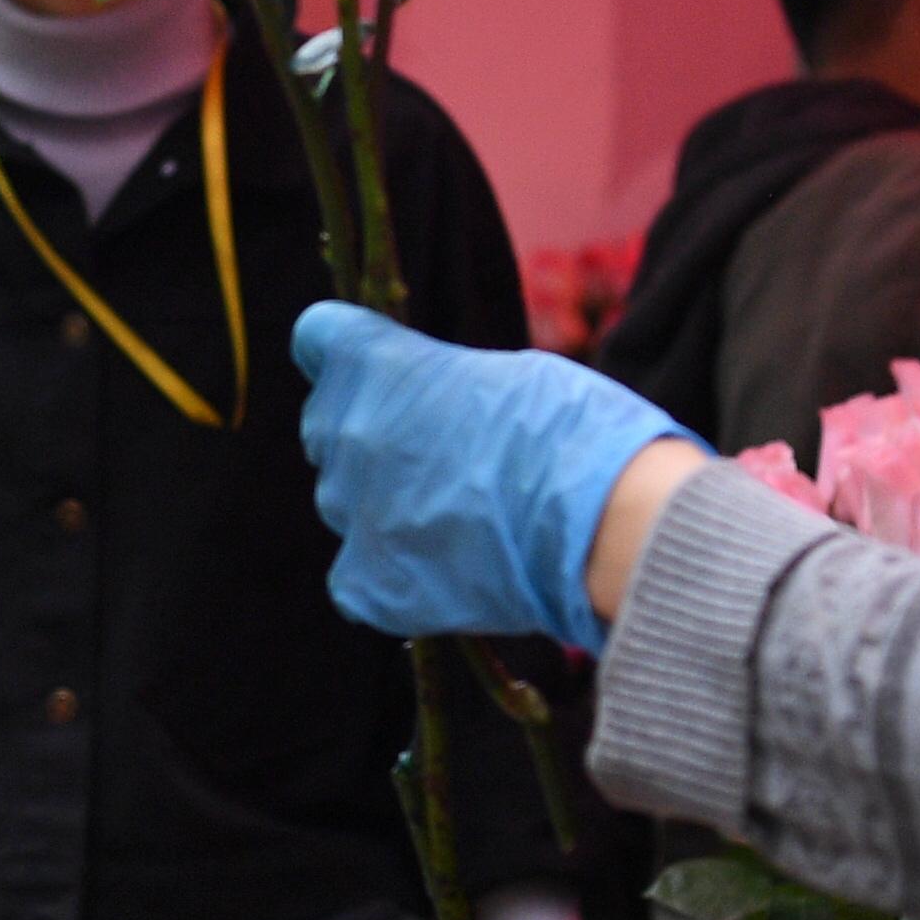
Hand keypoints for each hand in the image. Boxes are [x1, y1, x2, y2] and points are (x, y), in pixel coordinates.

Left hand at [288, 303, 691, 654]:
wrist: (601, 522)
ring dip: (384, 504)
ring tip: (458, 519)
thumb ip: (444, 385)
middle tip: (443, 456)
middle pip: (330, 427)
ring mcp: (353, 512)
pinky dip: (388, 577)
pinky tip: (438, 573)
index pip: (318, 337)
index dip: (348, 351)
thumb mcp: (507, 373)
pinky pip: (354, 579)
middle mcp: (346, 433)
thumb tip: (436, 407)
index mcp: (375, 364)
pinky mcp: (371, 582)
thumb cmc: (573, 431)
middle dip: (373, 435)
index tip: (377, 364)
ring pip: (346, 503)